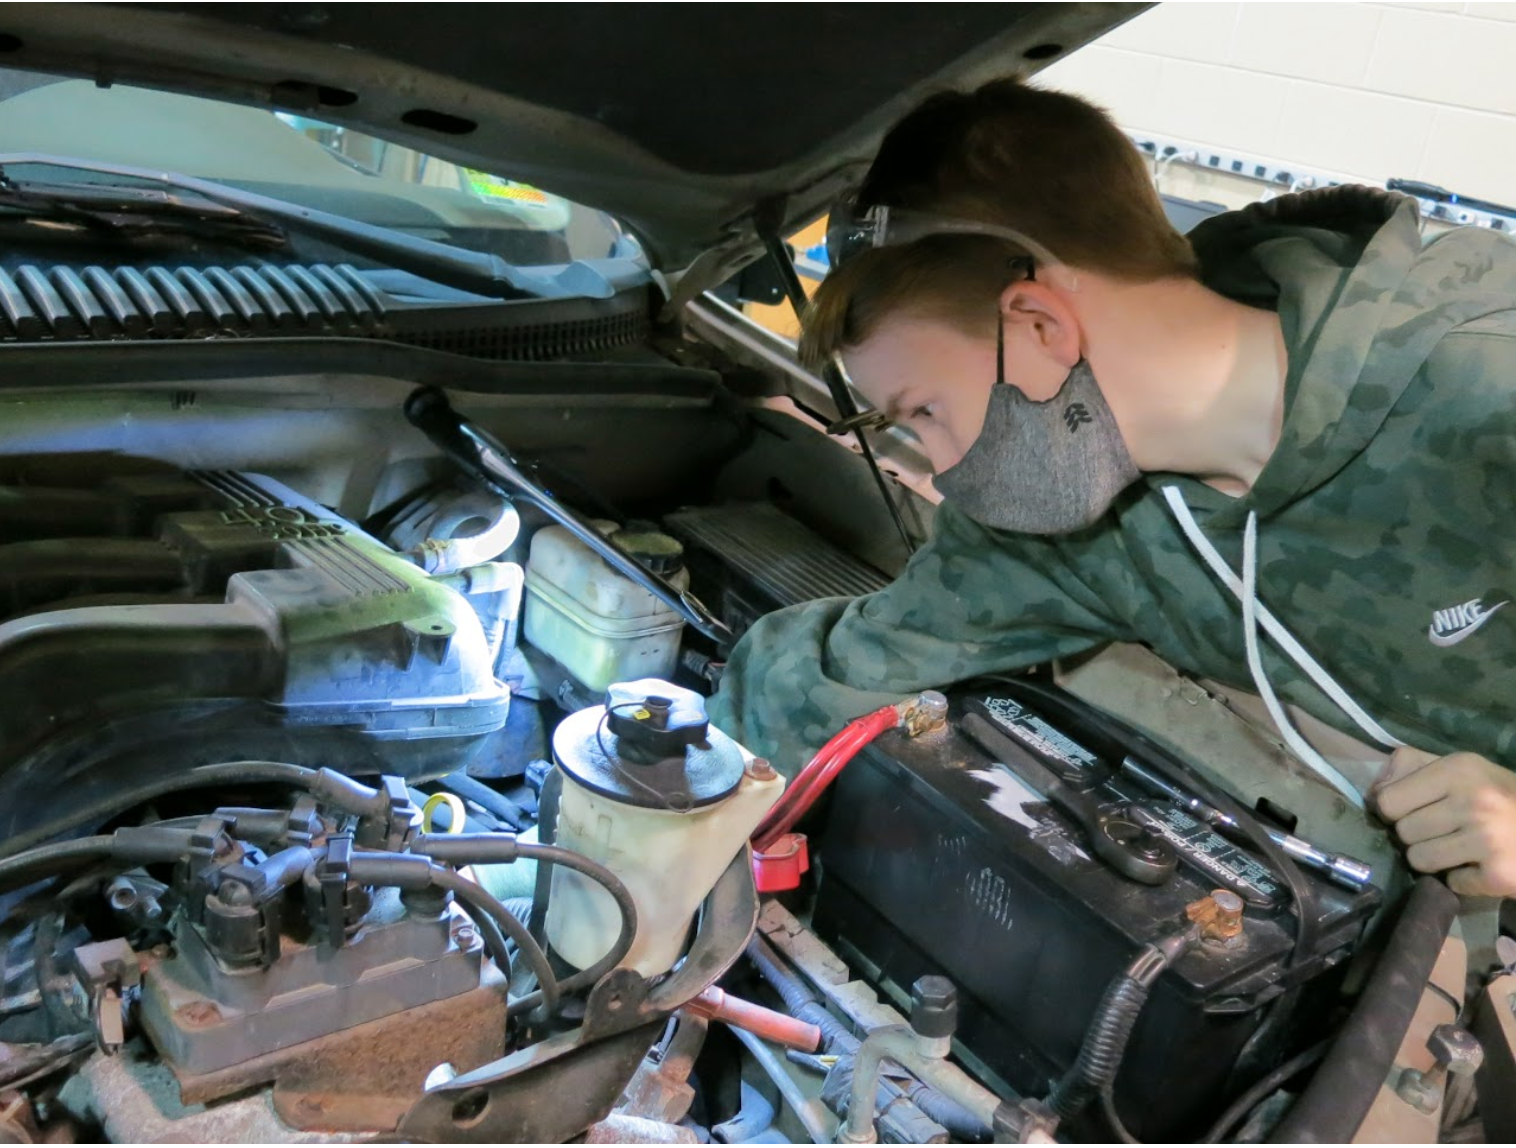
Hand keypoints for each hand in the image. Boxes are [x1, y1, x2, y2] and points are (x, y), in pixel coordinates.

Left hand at [1374, 747, 1515, 896]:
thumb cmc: (1502, 797)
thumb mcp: (1463, 769)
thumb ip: (1412, 768)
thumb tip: (1372, 791)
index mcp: (1459, 769)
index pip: (1388, 800)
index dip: (1394, 811)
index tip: (1413, 811)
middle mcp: (1473, 801)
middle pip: (1402, 832)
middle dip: (1417, 835)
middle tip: (1445, 831)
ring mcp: (1488, 840)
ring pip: (1419, 860)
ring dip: (1435, 859)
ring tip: (1460, 848)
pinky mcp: (1499, 875)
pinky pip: (1450, 883)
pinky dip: (1463, 879)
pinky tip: (1482, 865)